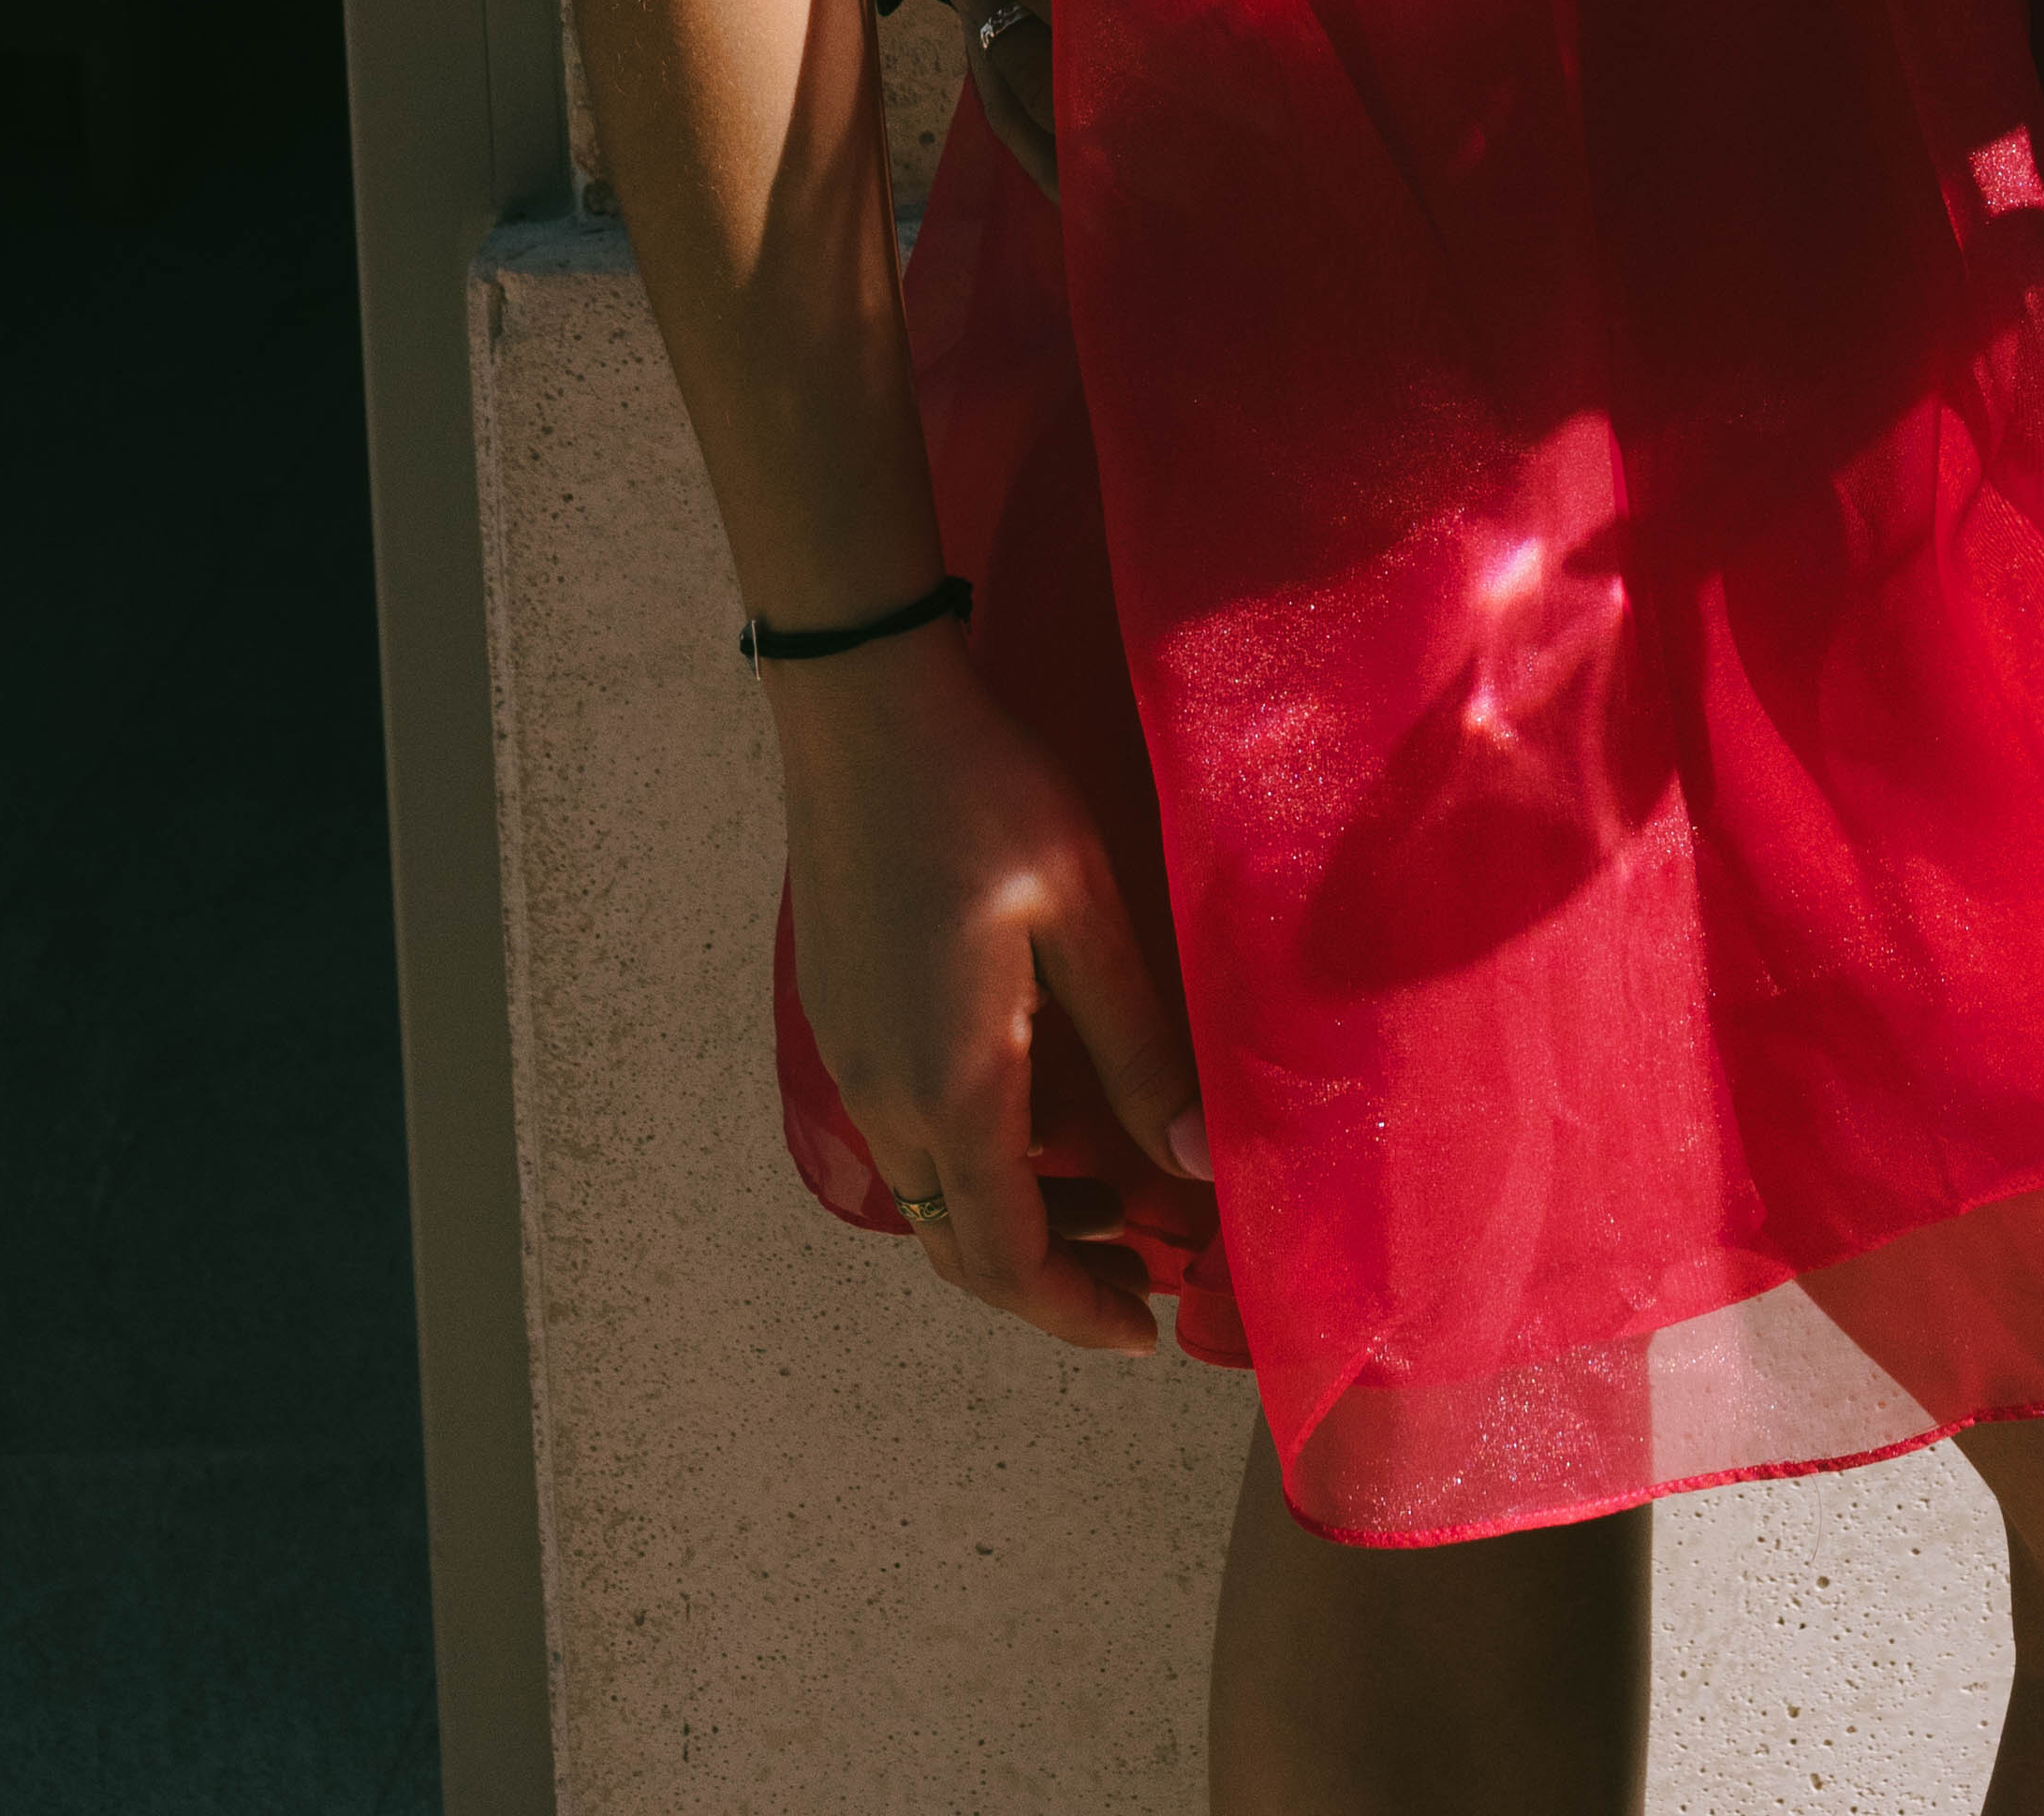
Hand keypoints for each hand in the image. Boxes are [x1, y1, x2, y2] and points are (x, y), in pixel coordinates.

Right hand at [779, 626, 1210, 1347]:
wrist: (862, 710)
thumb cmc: (983, 797)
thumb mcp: (1086, 915)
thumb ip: (1140, 1048)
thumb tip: (1200, 1162)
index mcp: (954, 1084)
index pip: (1007, 1260)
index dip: (1076, 1312)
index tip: (1143, 1332)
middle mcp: (887, 1094)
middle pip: (961, 1247)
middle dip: (1053, 1280)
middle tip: (1145, 1270)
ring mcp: (853, 1058)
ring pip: (931, 1196)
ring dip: (1012, 1221)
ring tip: (1110, 1200)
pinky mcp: (843, 1018)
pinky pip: (907, 1134)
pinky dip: (974, 1162)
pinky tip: (1038, 1112)